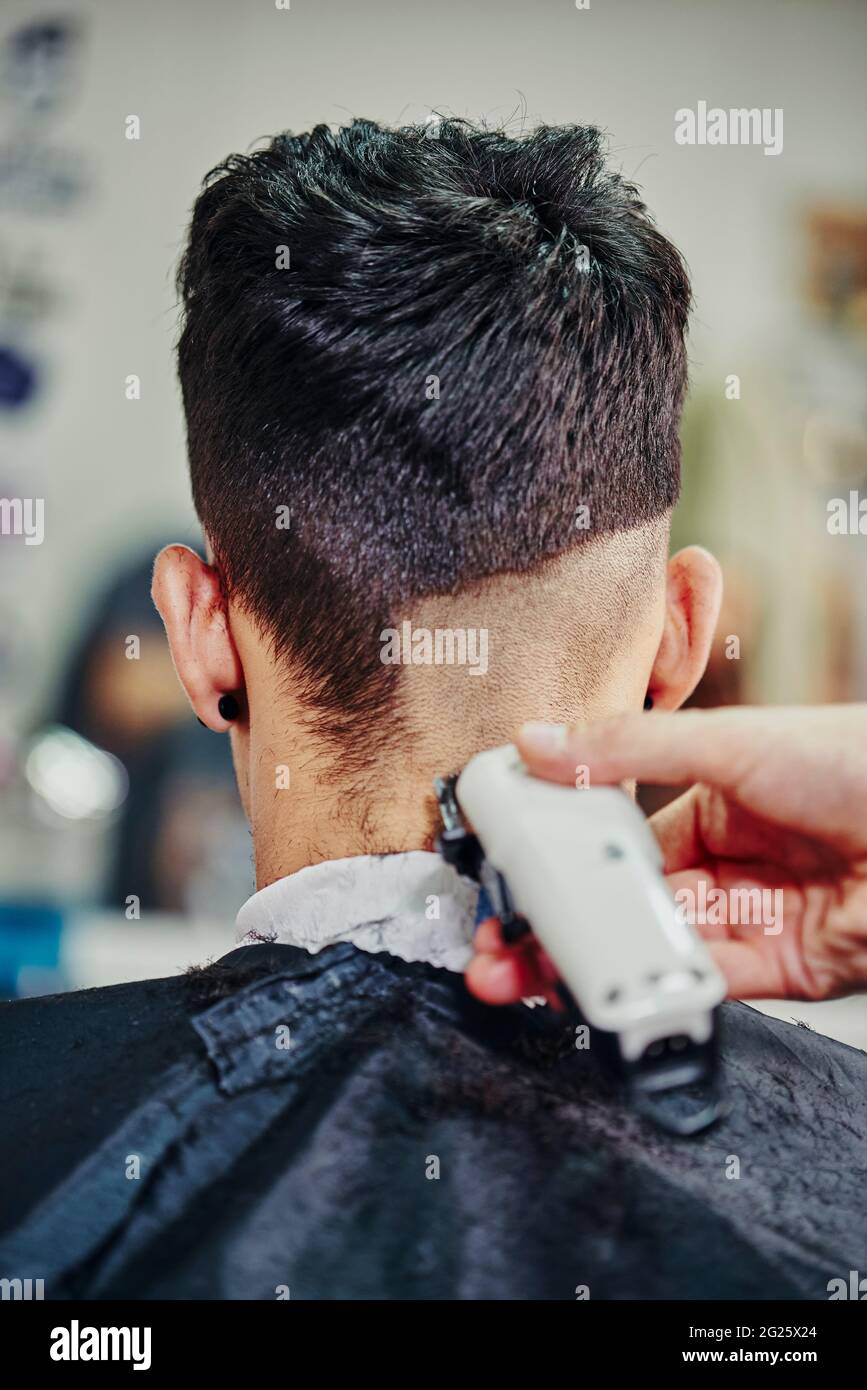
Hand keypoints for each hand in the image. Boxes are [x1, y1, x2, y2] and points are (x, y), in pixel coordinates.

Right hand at [466, 706, 866, 1003]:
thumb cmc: (858, 762)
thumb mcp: (730, 742)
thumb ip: (628, 750)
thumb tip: (539, 741)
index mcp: (705, 803)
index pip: (608, 837)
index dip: (554, 859)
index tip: (506, 872)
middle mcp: (721, 865)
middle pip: (618, 904)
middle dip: (552, 928)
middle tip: (495, 947)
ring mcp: (746, 920)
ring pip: (648, 949)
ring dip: (588, 966)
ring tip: (527, 976)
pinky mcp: (778, 972)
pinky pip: (701, 984)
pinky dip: (653, 989)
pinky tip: (610, 987)